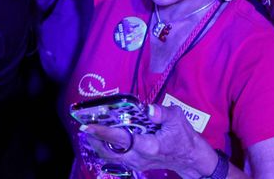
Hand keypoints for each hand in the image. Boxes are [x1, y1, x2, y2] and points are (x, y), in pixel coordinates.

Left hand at [83, 104, 219, 174]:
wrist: (189, 157)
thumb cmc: (183, 136)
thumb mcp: (177, 119)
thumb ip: (162, 113)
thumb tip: (148, 109)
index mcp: (149, 145)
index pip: (121, 139)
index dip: (103, 132)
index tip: (89, 126)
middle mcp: (138, 157)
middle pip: (109, 151)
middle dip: (95, 139)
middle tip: (84, 126)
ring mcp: (136, 163)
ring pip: (110, 156)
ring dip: (98, 145)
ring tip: (89, 132)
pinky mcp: (135, 164)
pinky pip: (115, 158)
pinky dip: (106, 149)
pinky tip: (101, 140)